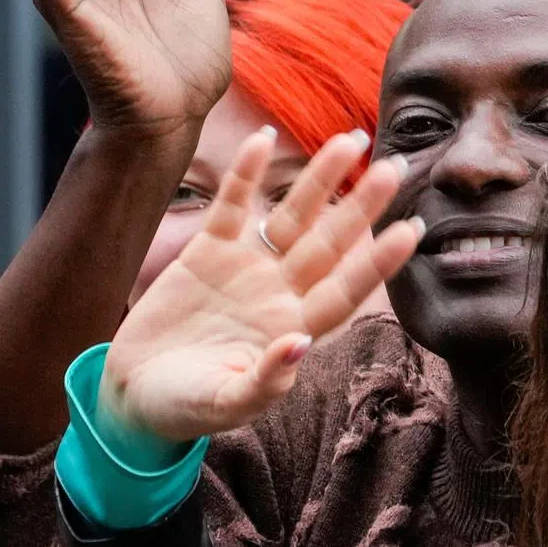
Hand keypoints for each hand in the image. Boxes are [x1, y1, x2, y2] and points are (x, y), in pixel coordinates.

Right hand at [99, 130, 421, 442]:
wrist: (136, 393)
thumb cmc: (188, 408)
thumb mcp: (227, 404)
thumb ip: (266, 381)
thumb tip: (300, 344)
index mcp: (295, 330)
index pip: (347, 290)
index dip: (378, 261)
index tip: (411, 230)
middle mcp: (281, 293)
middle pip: (331, 242)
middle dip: (362, 206)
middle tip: (396, 167)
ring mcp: (248, 268)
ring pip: (293, 216)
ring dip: (320, 179)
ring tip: (350, 142)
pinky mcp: (207, 252)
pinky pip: (232, 206)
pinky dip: (246, 174)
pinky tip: (263, 138)